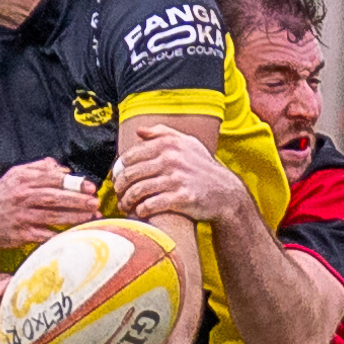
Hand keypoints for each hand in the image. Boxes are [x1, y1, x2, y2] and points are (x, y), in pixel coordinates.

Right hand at [0, 159, 99, 246]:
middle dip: (77, 201)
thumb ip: (40, 168)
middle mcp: (22, 197)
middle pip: (54, 198)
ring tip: (91, 216)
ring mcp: (22, 217)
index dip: (73, 183)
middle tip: (95, 202)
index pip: (52, 179)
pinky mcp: (21, 235)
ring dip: (74, 217)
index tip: (90, 187)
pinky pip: (44, 235)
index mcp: (23, 179)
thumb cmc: (3, 195)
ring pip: (52, 217)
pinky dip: (59, 234)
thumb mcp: (16, 174)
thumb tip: (63, 170)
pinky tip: (75, 233)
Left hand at [113, 124, 244, 224]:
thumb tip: (139, 131)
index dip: (119, 170)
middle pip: (130, 174)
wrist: (225, 193)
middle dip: (119, 187)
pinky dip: (141, 210)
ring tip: (124, 206)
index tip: (118, 179)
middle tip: (118, 195)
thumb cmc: (202, 167)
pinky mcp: (182, 198)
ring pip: (138, 191)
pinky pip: (151, 205)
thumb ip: (163, 133)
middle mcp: (171, 159)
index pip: (130, 157)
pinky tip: (140, 212)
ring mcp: (177, 179)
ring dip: (126, 201)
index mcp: (168, 144)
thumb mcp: (188, 144)